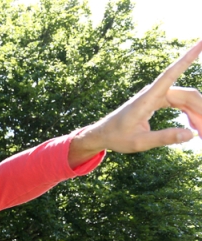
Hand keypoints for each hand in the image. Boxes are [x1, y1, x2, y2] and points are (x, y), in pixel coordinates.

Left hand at [69, 39, 201, 165]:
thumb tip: (190, 134)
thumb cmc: (117, 137)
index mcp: (147, 99)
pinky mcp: (158, 101)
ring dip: (197, 114)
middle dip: (200, 110)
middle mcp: (154, 93)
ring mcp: (157, 96)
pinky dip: (189, 114)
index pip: (171, 74)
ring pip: (186, 100)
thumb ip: (164, 138)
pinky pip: (180, 104)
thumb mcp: (140, 142)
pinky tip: (194, 127)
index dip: (188, 58)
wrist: (103, 134)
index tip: (200, 42)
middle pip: (187, 96)